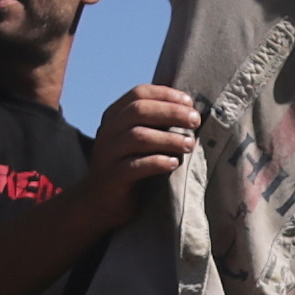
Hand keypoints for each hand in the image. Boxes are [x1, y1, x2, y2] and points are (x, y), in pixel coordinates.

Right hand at [80, 82, 199, 220]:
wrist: (98, 201)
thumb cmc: (127, 165)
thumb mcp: (136, 138)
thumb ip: (154, 121)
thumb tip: (187, 104)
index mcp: (114, 116)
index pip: (139, 93)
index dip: (165, 94)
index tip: (190, 102)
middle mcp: (108, 130)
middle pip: (139, 111)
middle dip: (171, 112)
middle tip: (196, 120)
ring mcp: (108, 153)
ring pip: (138, 137)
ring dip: (168, 139)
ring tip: (190, 144)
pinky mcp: (112, 177)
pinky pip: (135, 166)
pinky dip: (157, 162)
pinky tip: (173, 163)